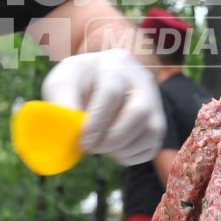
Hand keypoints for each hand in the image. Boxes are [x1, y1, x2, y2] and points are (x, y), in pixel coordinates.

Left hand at [41, 48, 164, 166]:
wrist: (97, 81)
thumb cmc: (78, 81)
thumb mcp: (63, 82)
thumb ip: (63, 101)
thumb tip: (71, 129)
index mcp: (116, 64)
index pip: (112, 92)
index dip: (97, 120)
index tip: (82, 139)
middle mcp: (142, 81)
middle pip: (139, 112)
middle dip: (112, 138)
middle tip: (90, 147)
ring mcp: (154, 102)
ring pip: (150, 131)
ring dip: (121, 149)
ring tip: (99, 146)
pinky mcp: (157, 123)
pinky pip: (151, 147)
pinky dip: (130, 156)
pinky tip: (112, 149)